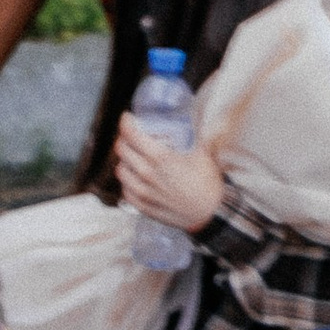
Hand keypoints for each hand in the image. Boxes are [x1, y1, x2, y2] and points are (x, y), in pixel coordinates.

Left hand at [114, 115, 224, 236]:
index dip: (126, 123)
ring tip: (132, 157)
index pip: (132, 135)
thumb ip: (198, 133)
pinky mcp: (143, 207)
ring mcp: (143, 192)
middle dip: (124, 139)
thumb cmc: (208, 182)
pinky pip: (125, 190)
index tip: (127, 118)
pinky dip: (127, 181)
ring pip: (120, 170)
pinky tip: (135, 177)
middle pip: (122, 151)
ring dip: (124, 161)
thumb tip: (200, 116)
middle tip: (130, 136)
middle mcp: (147, 174)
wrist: (210, 213)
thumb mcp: (203, 152)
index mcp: (161, 157)